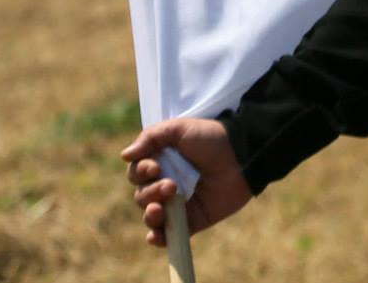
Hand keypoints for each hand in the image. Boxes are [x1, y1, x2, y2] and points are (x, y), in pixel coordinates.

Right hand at [121, 117, 251, 247]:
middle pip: (141, 196)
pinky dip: (158, 238)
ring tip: (161, 208)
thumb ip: (150, 138)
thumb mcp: (179, 128)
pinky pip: (169, 235)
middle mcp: (165, 185)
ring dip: (151, 214)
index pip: (136, 174)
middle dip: (150, 192)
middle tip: (171, 185)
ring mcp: (178, 205)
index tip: (155, 166)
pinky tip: (155, 235)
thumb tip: (124, 156)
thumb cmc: (211, 137)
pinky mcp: (192, 220)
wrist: (243, 154)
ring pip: (151, 216)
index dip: (140, 172)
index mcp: (160, 164)